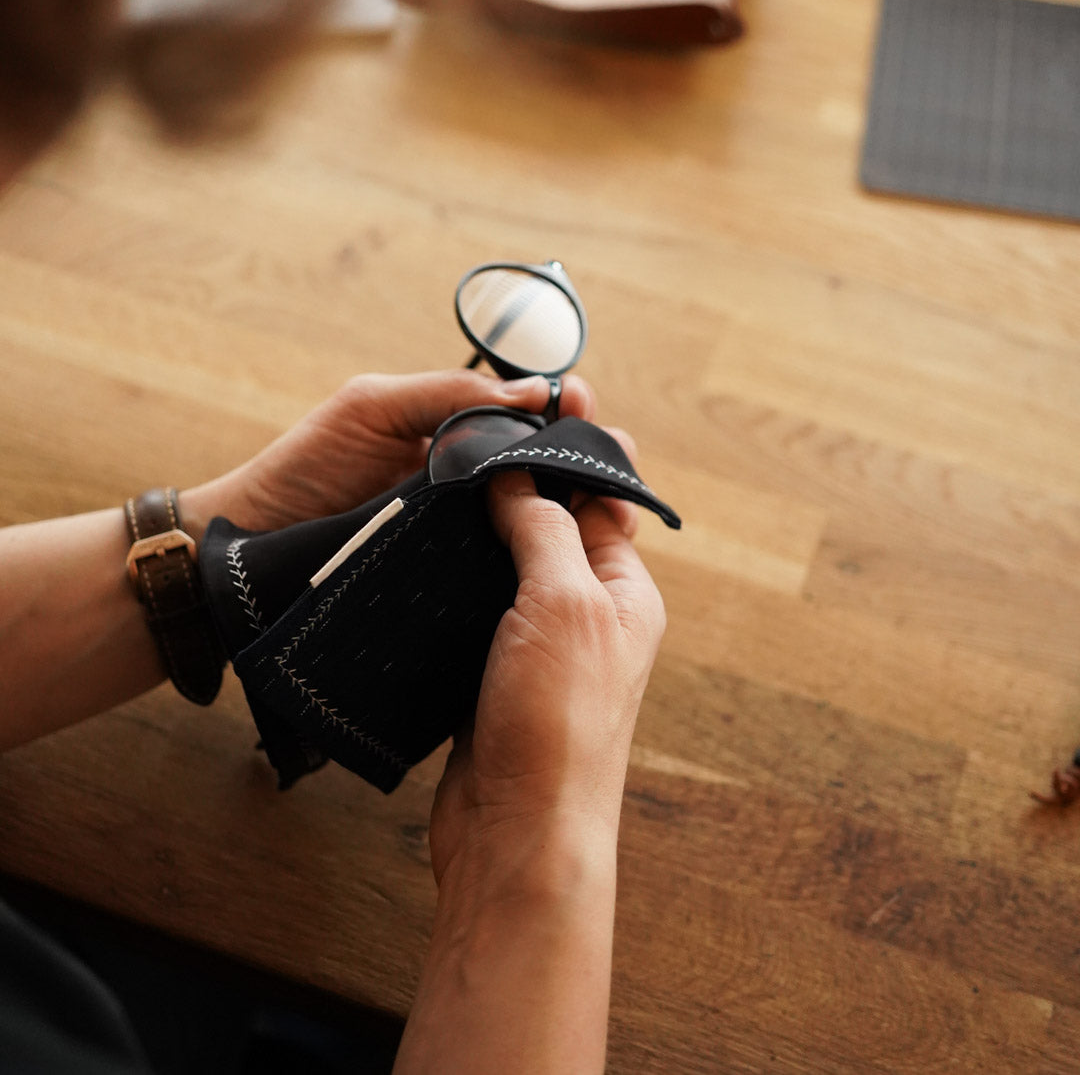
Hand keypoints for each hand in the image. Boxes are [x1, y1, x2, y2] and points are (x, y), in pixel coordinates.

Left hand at [181, 369, 595, 537]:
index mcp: (452, 431)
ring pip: (538, 516)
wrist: (254, 546)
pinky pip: (507, 561)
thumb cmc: (305, 467)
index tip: (587, 405)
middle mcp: (466, 481)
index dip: (564, 407)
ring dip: (578, 507)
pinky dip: (543, 555)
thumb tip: (532, 391)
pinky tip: (569, 553)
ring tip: (612, 505)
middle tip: (614, 457)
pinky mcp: (454, 576)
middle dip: (587, 455)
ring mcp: (463, 530)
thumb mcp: (372, 407)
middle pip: (545, 465)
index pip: (527, 413)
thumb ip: (446, 393)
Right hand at [428, 464, 665, 885]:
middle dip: (517, 479)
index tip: (539, 401)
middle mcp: (584, 611)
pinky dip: (451, 574)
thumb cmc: (560, 722)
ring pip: (506, 562)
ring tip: (438, 473)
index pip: (601, 497)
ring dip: (478, 524)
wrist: (516, 833)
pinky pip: (471, 604)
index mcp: (623, 590)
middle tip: (474, 428)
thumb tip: (515, 473)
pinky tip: (420, 546)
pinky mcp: (487, 669)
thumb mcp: (565, 603)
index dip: (572, 448)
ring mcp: (534, 642)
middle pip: (552, 523)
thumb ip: (544, 528)